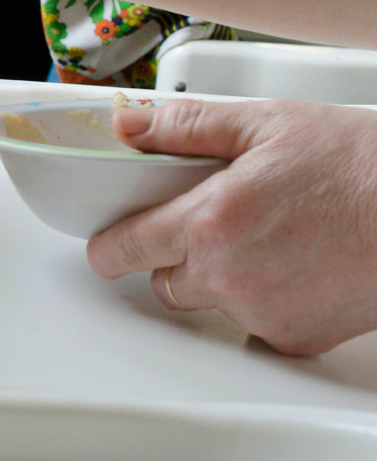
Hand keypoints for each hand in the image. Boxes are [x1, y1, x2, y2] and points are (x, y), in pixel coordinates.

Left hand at [87, 99, 376, 354]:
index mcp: (210, 221)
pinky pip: (256, 325)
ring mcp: (262, 312)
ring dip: (220, 278)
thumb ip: (185, 127)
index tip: (107, 244)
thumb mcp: (266, 122)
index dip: (109, 246)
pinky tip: (296, 266)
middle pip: (164, 280)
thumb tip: (130, 127)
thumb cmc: (362, 164)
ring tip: (268, 238)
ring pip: (210, 303)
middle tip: (211, 224)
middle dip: (173, 255)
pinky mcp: (297, 338)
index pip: (123, 249)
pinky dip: (265, 301)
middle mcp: (229, 275)